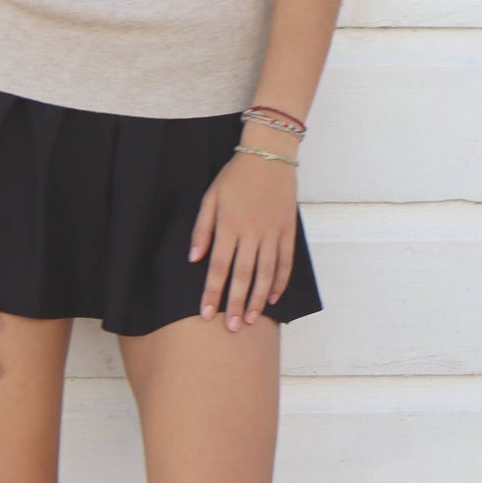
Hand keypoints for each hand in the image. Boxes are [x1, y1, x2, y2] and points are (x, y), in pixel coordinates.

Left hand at [187, 150, 297, 329]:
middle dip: (234, 303)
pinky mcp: (287, 230)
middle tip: (230, 327)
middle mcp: (250, 233)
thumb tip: (193, 259)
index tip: (207, 314)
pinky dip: (280, 281)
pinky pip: (285, 262)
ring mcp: (271, 233)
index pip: (218, 267)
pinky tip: (273, 298)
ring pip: (265, 273)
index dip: (212, 292)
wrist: (269, 154)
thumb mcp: (210, 198)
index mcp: (228, 225)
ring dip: (257, 299)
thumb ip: (201, 230)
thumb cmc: (234, 176)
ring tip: (249, 319)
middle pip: (242, 275)